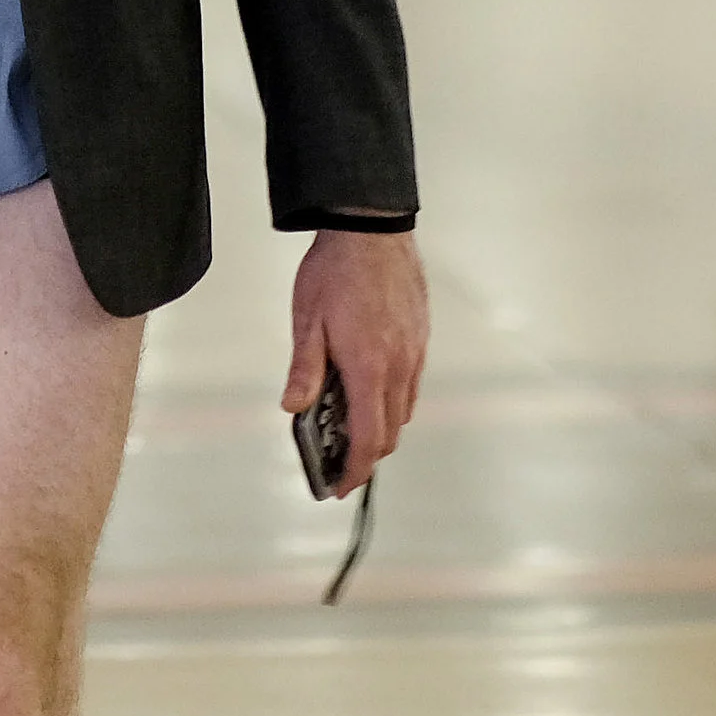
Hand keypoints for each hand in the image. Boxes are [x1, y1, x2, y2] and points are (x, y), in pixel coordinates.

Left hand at [284, 230, 427, 492]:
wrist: (371, 229)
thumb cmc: (334, 271)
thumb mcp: (306, 321)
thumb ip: (304, 369)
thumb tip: (294, 408)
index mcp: (368, 367)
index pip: (369, 437)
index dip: (356, 469)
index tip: (340, 486)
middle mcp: (399, 365)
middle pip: (390, 431)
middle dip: (367, 455)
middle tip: (339, 463)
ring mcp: (415, 352)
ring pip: (404, 410)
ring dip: (381, 429)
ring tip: (349, 429)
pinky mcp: (421, 338)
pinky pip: (411, 385)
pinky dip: (392, 402)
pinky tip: (368, 392)